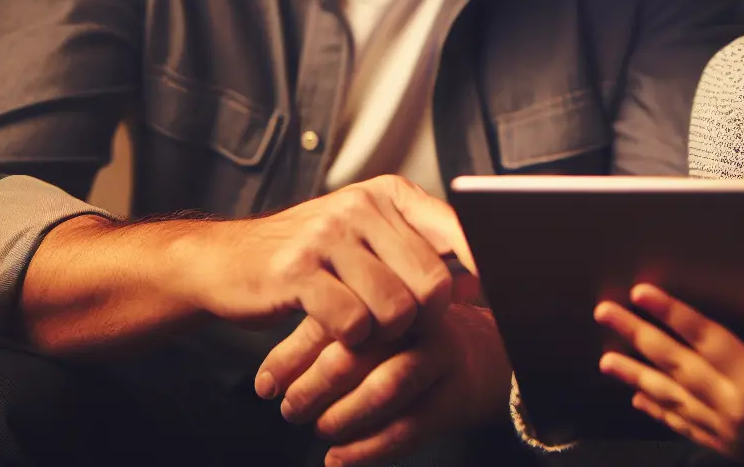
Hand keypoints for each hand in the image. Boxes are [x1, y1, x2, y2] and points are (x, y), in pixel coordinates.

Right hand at [170, 174, 474, 347]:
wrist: (226, 261)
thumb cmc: (308, 257)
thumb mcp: (364, 236)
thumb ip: (418, 248)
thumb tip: (480, 279)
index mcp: (388, 194)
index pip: (456, 229)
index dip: (482, 266)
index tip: (492, 295)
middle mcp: (362, 206)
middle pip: (431, 282)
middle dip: (422, 318)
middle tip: (397, 326)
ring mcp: (328, 235)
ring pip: (395, 308)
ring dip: (383, 334)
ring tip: (361, 328)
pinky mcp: (298, 270)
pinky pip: (353, 322)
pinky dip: (350, 341)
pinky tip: (335, 332)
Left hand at [258, 303, 511, 466]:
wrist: (478, 354)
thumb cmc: (401, 340)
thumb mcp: (361, 329)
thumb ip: (315, 343)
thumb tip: (265, 383)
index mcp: (382, 293)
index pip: (329, 322)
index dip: (290, 358)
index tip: (265, 387)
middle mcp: (414, 319)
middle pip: (356, 353)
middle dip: (313, 389)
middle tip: (291, 410)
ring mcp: (439, 356)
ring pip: (386, 387)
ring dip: (342, 417)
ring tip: (320, 429)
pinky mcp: (454, 395)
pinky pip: (408, 426)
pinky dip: (367, 449)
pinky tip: (339, 458)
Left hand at [596, 284, 743, 466]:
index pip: (704, 337)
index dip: (671, 312)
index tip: (641, 292)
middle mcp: (733, 405)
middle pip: (675, 363)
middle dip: (636, 335)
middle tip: (603, 312)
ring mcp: (726, 430)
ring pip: (670, 398)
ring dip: (635, 376)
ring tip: (605, 360)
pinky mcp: (727, 447)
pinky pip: (683, 426)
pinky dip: (658, 412)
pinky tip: (638, 400)